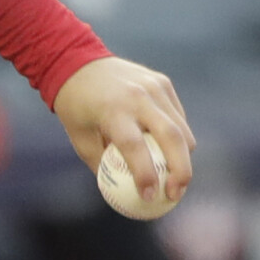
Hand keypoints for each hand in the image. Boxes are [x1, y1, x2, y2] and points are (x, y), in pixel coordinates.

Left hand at [53, 56, 194, 202]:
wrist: (76, 61)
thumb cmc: (76, 106)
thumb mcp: (79, 137)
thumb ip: (101, 163)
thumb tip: (121, 194)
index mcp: (112, 110)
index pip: (135, 147)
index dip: (145, 175)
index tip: (149, 197)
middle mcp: (138, 97)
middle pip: (173, 138)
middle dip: (181, 171)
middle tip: (175, 194)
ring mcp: (154, 87)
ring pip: (182, 128)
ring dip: (183, 157)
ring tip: (175, 179)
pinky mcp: (163, 82)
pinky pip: (178, 116)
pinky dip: (178, 136)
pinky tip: (168, 151)